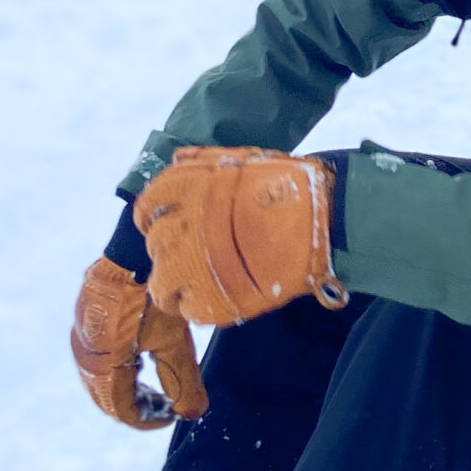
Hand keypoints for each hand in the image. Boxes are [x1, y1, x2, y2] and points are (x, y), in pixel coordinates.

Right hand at [70, 254, 207, 430]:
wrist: (136, 247)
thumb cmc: (156, 297)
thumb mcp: (174, 343)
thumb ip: (182, 382)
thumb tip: (193, 414)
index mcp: (102, 366)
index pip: (120, 409)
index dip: (148, 420)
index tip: (173, 415)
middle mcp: (84, 351)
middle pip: (105, 395)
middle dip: (136, 405)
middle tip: (164, 405)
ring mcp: (81, 330)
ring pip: (99, 374)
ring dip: (125, 385)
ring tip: (152, 384)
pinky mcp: (85, 312)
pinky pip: (95, 351)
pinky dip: (116, 363)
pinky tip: (137, 355)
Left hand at [134, 146, 347, 328]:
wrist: (322, 219)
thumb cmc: (289, 184)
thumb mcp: (242, 159)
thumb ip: (204, 161)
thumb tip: (178, 161)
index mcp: (189, 192)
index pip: (148, 206)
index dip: (150, 218)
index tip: (158, 224)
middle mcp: (184, 228)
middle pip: (155, 248)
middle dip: (168, 252)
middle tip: (189, 255)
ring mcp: (196, 267)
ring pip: (163, 286)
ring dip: (174, 285)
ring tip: (195, 285)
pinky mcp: (215, 301)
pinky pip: (190, 311)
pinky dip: (199, 307)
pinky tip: (215, 298)